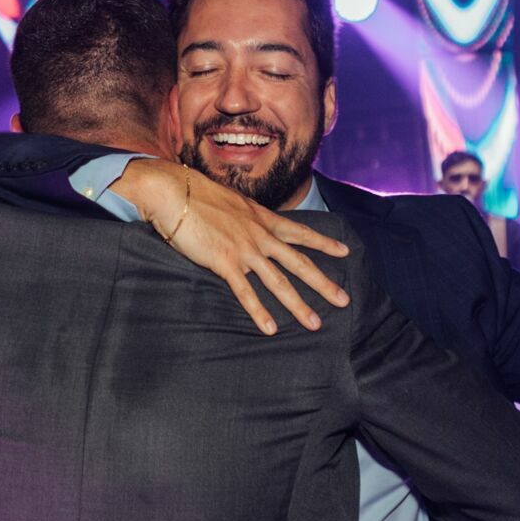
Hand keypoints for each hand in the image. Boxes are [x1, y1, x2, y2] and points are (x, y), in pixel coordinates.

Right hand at [113, 159, 350, 335]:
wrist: (175, 191)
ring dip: (298, 305)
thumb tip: (249, 223)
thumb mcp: (232, 203)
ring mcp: (244, 250)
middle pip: (299, 263)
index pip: (301, 233)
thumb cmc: (197, 195)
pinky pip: (245, 292)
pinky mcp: (224, 262)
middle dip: (323, 283)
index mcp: (262, 219)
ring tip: (314, 324)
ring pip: (279, 282)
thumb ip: (246, 217)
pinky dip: (259, 312)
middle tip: (344, 300)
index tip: (345, 252)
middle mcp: (260, 235)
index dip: (324, 243)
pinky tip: (270, 328)